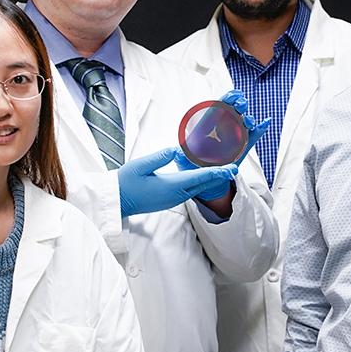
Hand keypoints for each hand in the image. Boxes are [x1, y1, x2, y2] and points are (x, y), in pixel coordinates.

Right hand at [117, 147, 237, 216]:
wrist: (116, 202)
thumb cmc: (125, 183)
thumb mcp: (141, 165)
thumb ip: (160, 157)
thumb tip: (178, 149)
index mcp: (171, 186)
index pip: (200, 177)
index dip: (217, 172)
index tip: (232, 169)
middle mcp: (176, 195)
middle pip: (202, 184)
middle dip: (218, 175)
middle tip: (233, 168)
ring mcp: (173, 199)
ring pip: (196, 188)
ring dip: (208, 179)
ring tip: (221, 170)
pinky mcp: (168, 200)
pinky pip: (189, 191)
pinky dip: (198, 183)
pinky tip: (200, 176)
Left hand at [175, 90, 270, 199]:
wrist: (206, 179)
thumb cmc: (193, 166)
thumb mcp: (186, 159)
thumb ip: (182, 154)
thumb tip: (178, 151)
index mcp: (210, 125)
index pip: (219, 106)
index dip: (227, 98)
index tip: (233, 95)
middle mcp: (224, 127)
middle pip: (234, 110)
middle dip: (239, 104)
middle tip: (241, 105)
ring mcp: (235, 135)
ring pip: (245, 122)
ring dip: (249, 118)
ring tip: (249, 122)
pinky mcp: (244, 145)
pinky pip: (254, 135)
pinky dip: (261, 128)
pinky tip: (266, 121)